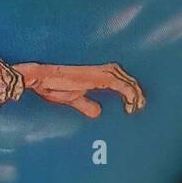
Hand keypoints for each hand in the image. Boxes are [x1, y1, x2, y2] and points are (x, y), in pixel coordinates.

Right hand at [20, 62, 145, 116]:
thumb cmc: (52, 85)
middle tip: (140, 105)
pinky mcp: (96, 77)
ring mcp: (97, 73)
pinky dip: (128, 93)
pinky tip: (131, 104)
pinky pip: (119, 84)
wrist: (40, 78)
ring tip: (138, 106)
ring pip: (125, 79)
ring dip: (134, 92)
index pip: (118, 76)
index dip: (128, 87)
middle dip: (135, 89)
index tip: (134, 102)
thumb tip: (98, 112)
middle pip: (124, 76)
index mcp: (93, 73)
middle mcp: (98, 70)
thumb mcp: (74, 98)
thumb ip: (86, 104)